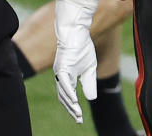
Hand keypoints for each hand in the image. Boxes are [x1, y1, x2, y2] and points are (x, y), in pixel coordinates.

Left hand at [53, 0, 96, 122]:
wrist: (77, 31)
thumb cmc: (82, 47)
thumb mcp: (89, 68)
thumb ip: (89, 83)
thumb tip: (91, 99)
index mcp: (66, 76)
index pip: (67, 96)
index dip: (72, 107)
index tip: (79, 118)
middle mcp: (60, 75)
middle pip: (63, 97)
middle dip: (71, 109)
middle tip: (78, 120)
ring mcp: (60, 71)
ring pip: (63, 92)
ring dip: (70, 104)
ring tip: (77, 114)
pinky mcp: (63, 66)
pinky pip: (64, 83)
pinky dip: (69, 93)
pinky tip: (74, 101)